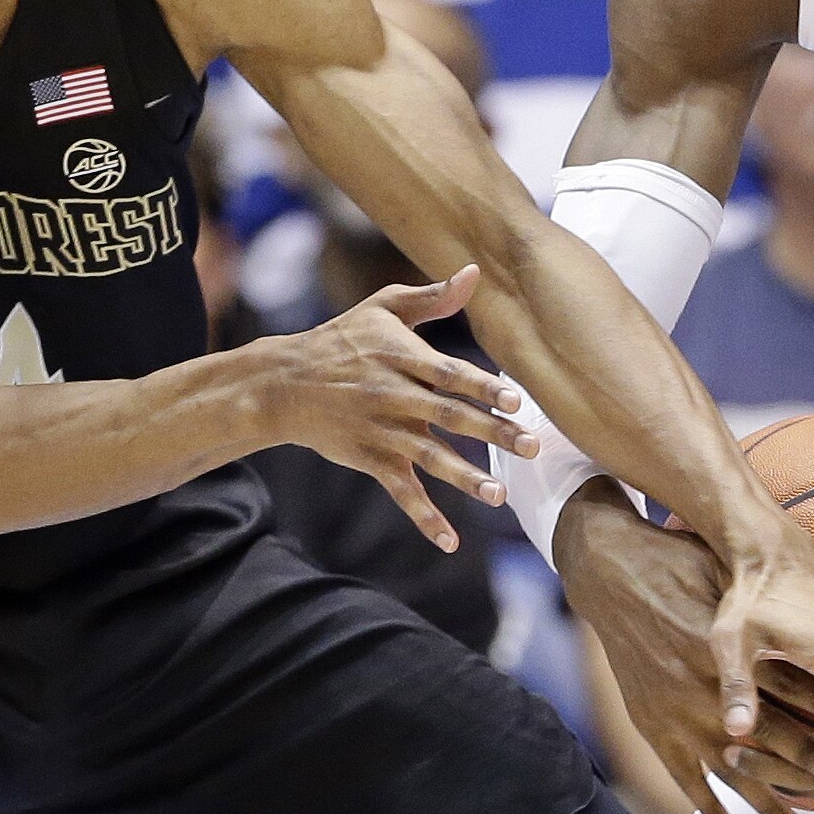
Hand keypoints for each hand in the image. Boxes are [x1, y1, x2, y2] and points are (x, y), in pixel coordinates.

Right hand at [271, 268, 538, 550]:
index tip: (515, 400)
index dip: (482, 387)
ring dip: (464, 478)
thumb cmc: (342, 338)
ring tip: (498, 495)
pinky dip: (424, 518)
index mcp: (401, 358)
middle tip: (530, 447)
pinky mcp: (371, 459)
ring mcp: (382, 431)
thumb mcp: (382, 309)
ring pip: (428, 458)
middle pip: (448, 418)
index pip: (449, 374)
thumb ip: (432, 297)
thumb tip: (475, 272)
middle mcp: (394, 396)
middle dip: (491, 433)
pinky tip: (450, 542)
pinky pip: (400, 492)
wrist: (283, 384)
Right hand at [556, 488, 813, 813]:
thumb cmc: (680, 566)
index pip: (796, 693)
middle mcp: (713, 691)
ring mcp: (682, 716)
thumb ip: (767, 608)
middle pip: (774, 736)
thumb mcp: (730, 579)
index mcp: (738, 654)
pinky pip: (686, 782)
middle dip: (812, 765)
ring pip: (735, 774)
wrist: (614, 576)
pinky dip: (708, 812)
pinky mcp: (655, 731)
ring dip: (770, 806)